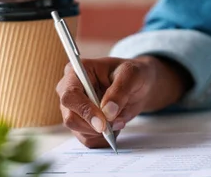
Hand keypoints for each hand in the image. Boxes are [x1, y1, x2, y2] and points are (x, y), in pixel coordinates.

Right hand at [56, 56, 191, 147]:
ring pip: (78, 131)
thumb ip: (121, 90)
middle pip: (69, 116)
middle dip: (93, 125)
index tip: (102, 122)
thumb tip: (109, 111)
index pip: (69, 93)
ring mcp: (75, 108)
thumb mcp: (134, 74)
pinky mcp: (82, 123)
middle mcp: (71, 89)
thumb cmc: (136, 72)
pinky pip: (87, 139)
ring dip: (101, 133)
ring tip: (122, 120)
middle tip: (116, 127)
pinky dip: (104, 139)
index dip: (82, 110)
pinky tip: (118, 127)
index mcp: (78, 70)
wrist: (141, 83)